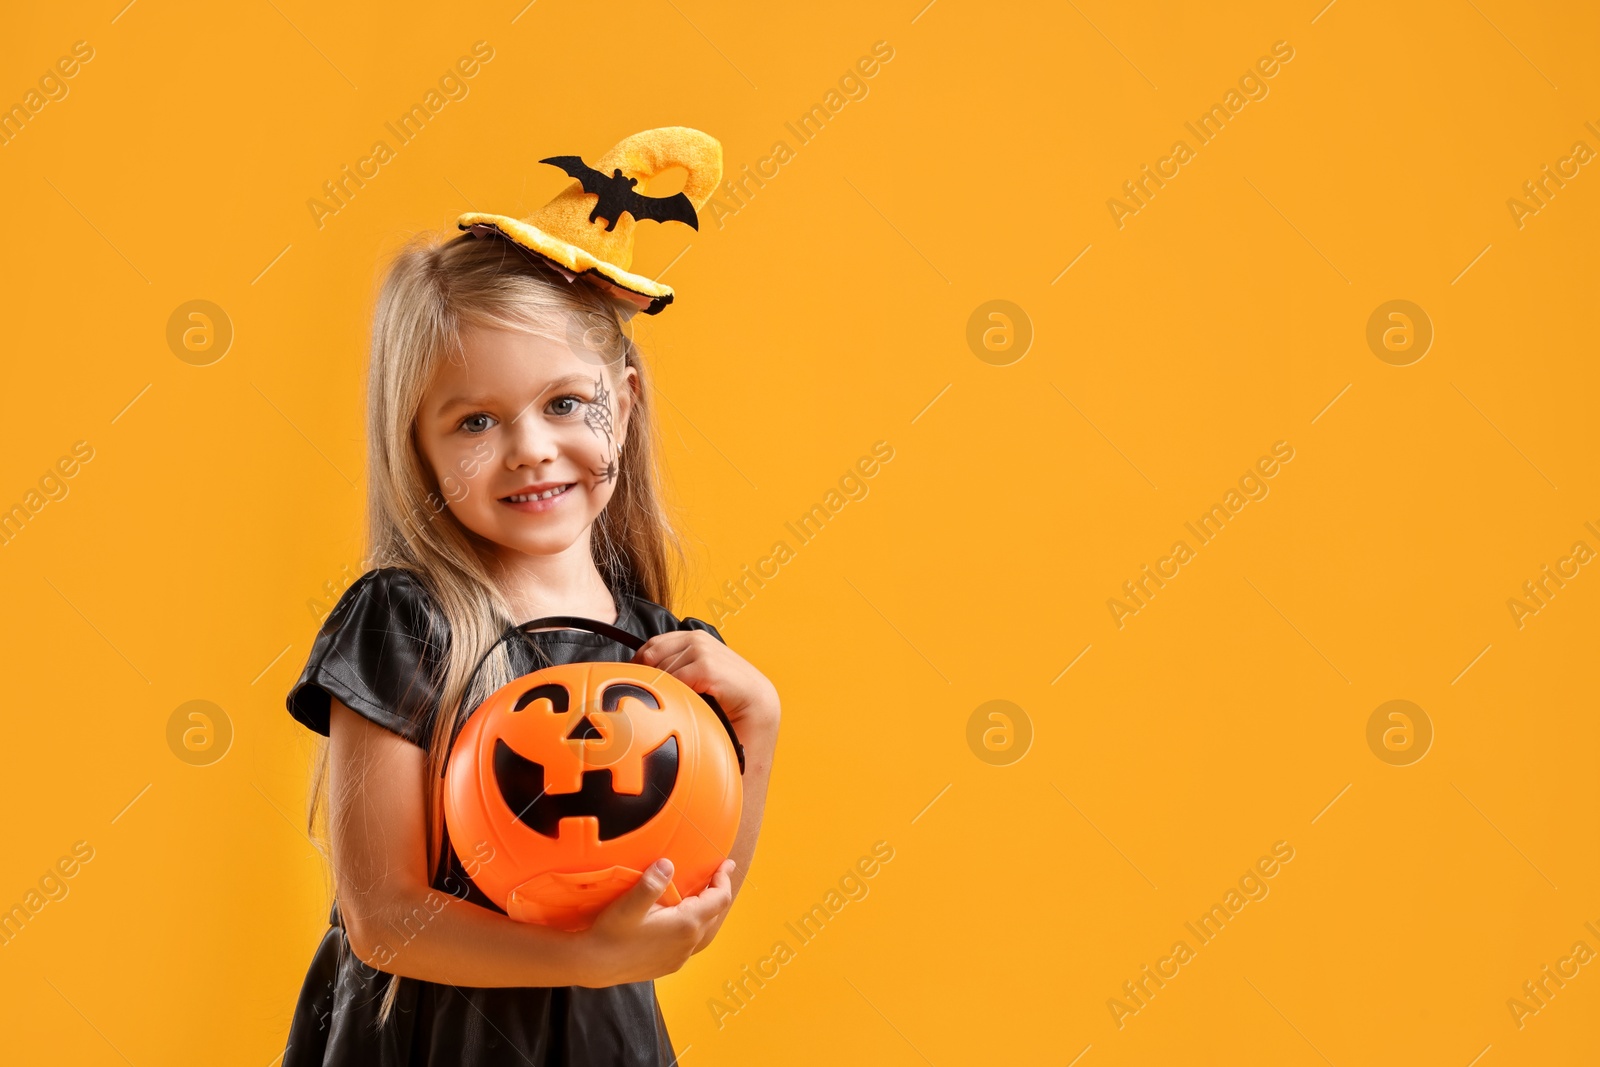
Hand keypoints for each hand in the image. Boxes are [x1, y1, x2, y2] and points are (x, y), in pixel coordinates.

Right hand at [578, 858, 735, 985]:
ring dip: (708, 911)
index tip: (725, 864)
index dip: (723, 879)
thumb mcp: (629, 904)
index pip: (718, 899)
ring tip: (705, 894)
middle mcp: (688, 943)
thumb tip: (668, 864)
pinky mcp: (670, 965)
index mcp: (686, 925)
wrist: (594, 966)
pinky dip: (697, 926)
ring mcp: (680, 957)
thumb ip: (651, 883)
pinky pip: (693, 942)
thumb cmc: (611, 934)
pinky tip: (684, 919)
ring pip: (705, 930)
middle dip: (718, 892)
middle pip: (716, 914)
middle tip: (719, 874)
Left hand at [632, 630, 779, 733]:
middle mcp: (696, 639)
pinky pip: (674, 679)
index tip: (636, 680)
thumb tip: (645, 674)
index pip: (652, 644)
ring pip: (661, 669)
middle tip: (651, 695)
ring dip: (663, 687)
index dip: (639, 663)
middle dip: (648, 676)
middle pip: (651, 656)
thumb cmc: (726, 691)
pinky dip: (675, 692)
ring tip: (673, 701)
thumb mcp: (698, 673)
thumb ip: (678, 666)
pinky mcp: (706, 665)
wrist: (754, 702)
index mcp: (693, 637)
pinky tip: (684, 701)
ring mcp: (702, 650)